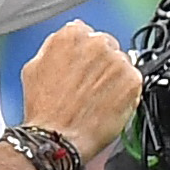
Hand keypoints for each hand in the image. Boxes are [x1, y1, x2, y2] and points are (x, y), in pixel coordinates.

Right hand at [20, 22, 142, 158]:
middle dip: (100, 64)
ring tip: (96, 98)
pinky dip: (125, 92)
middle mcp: (97, 43)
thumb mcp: (35, 67)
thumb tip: (68, 39)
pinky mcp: (133, 81)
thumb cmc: (44, 108)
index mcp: (71, 35)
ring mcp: (117, 62)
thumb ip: (55, 47)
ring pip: (122, 64)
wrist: (58, 136)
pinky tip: (108, 104)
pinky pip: (134, 81)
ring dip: (113, 78)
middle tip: (88, 86)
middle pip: (107, 47)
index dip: (83, 54)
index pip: (86, 33)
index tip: (82, 67)